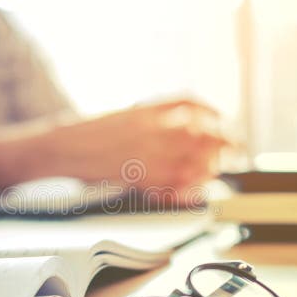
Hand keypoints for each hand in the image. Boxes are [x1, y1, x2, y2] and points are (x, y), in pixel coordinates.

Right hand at [42, 98, 227, 189]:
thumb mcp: (124, 115)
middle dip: (225, 144)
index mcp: (147, 109)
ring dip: (212, 167)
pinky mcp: (142, 178)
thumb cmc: (86, 134)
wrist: (60, 149)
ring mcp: (148, 153)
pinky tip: (196, 191)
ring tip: (219, 172)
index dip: (215, 115)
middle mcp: (152, 128)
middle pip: (204, 133)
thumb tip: (189, 126)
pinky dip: (191, 189)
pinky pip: (178, 185)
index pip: (193, 106)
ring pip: (197, 160)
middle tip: (236, 152)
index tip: (225, 124)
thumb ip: (155, 119)